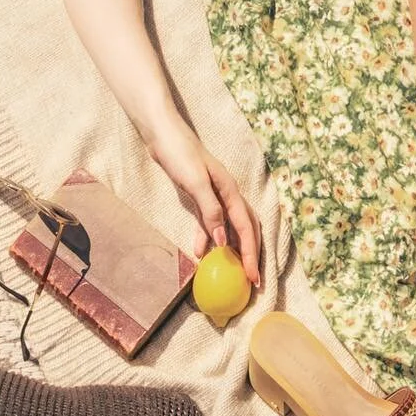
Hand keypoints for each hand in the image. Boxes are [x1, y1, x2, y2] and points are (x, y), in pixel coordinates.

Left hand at [147, 119, 262, 286]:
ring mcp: (214, 195)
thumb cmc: (180, 154)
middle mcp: (227, 194)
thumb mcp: (195, 182)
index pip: (246, 227)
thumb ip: (210, 210)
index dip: (250, 253)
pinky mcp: (200, 196)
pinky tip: (201, 252)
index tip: (252, 277)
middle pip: (245, 228)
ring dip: (231, 249)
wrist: (162, 134)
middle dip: (249, 254)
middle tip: (251, 281)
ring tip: (231, 272)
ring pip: (229, 227)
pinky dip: (208, 238)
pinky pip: (210, 222)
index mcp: (230, 190)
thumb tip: (222, 242)